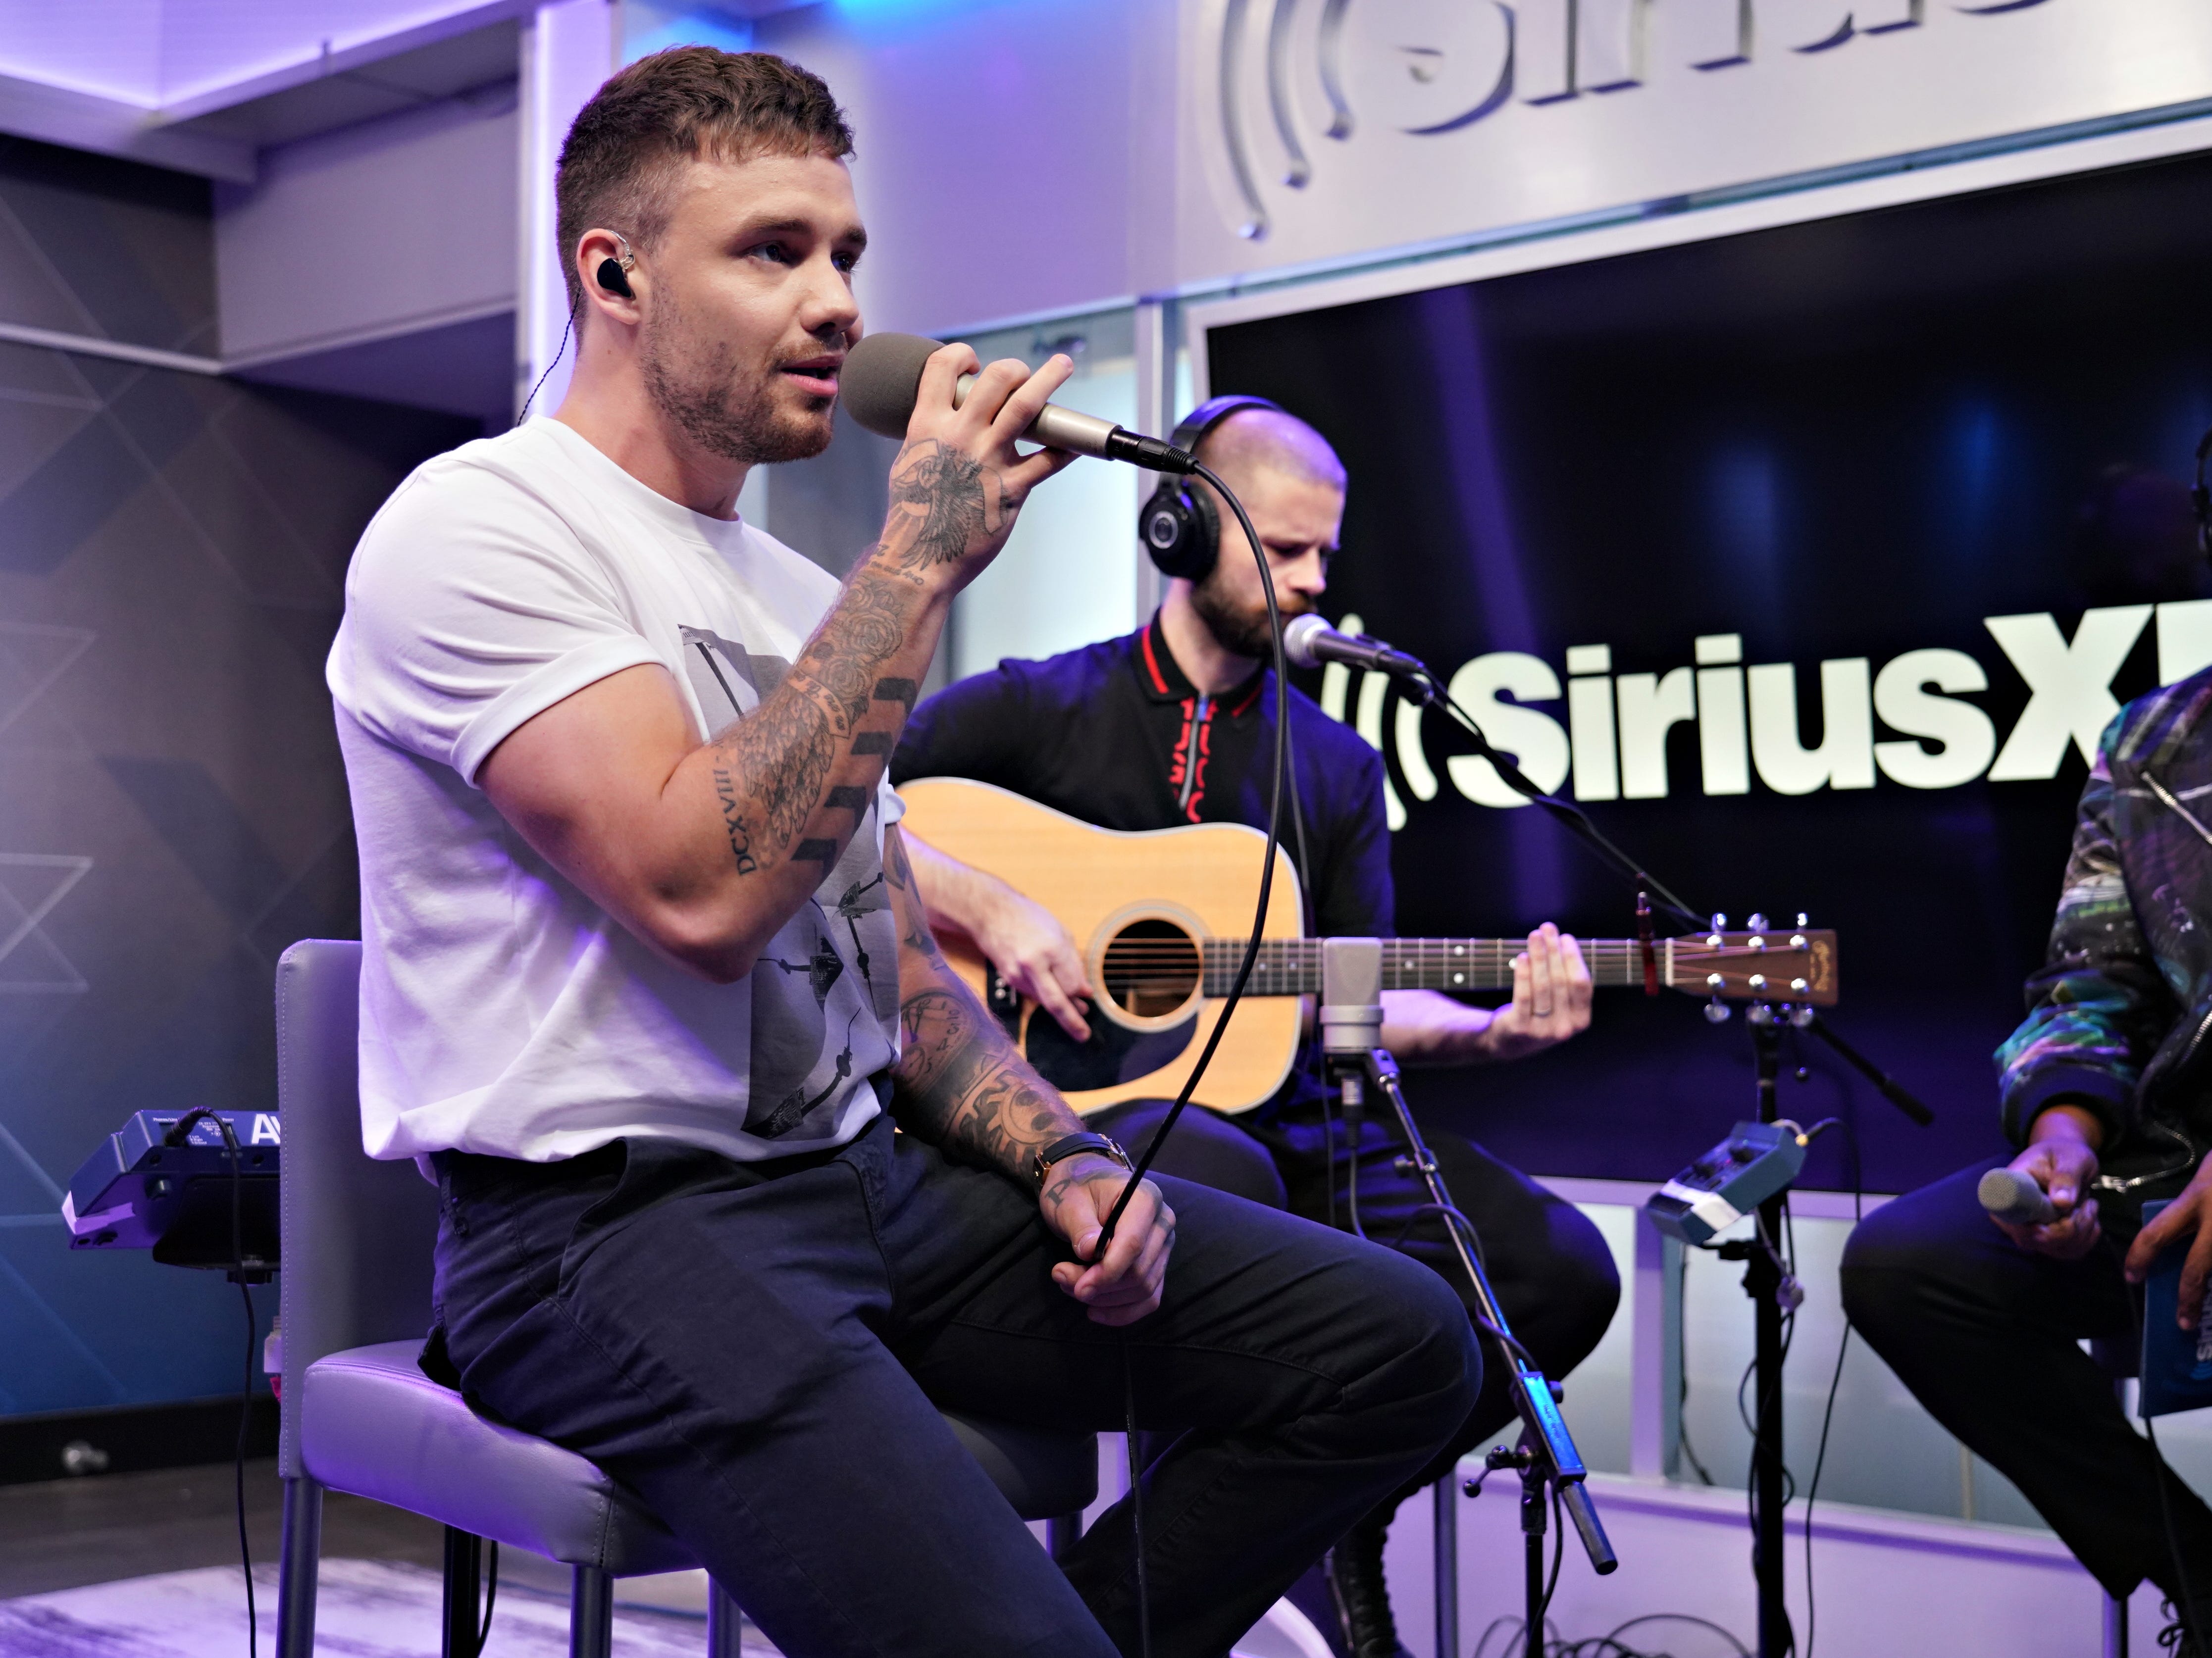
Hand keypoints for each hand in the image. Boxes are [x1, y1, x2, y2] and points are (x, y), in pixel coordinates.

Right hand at [876, 345, 1080, 589]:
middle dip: (1015, 368)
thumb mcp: (911, 461)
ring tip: (1061, 365)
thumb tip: (949, 418)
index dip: (961, 354)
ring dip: (1049, 379)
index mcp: (928, 425)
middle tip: (1023, 374)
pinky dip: (1066, 449)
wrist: (919, 561)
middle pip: (997, 378)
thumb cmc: (913, 517)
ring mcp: (988, 460)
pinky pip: (1049, 460)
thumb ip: (933, 434)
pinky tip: (1074, 444)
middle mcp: (959, 435)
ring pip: (1026, 406)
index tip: (974, 362)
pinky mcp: (1012, 489)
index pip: (943, 367)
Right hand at [975, 887, 1092, 1041]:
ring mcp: (1018, 975)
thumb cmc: (1029, 918)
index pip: (1072, 984)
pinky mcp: (1009, 980)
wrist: (991, 914)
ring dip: (1062, 1009)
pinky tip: (1055, 995)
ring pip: (1044, 1001)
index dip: (1081, 994)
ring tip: (1077, 1013)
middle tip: (1084, 1035)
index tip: (1089, 998)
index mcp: (1051, 949)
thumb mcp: (1060, 932)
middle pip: (1056, 1002)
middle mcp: (1033, 965)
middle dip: (1072, 1022)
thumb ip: (1074, 963)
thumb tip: (1085, 991)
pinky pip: (1033, 994)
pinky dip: (1046, 997)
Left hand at [1043, 1157, 1173, 1326]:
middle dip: (1100, 1286)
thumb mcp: (1068, 1202)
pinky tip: (1096, 1312)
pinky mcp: (1157, 1264)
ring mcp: (1163, 1245)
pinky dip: (1124, 1311)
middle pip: (1139, 1271)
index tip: (1078, 1287)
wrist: (1083, 1182)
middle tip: (1062, 1279)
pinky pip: (1150, 1298)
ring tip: (1070, 1286)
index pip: (1133, 1244)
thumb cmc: (1075, 1188)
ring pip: (1144, 1289)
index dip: (1107, 1272)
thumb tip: (1089, 1253)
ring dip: (1106, 1299)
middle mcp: (1162, 1222)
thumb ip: (1081, 1227)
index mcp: (1144, 1198)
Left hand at [1474, 926, 1590, 1060]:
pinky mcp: (1520, 1028)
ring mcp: (1543, 1030)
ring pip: (1542, 986)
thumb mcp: (1559, 1003)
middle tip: (1547, 928)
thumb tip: (1561, 940)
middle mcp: (1565, 1028)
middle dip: (1554, 951)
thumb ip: (1564, 978)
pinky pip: (1523, 996)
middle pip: (1561, 981)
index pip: (1582, 984)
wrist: (1510, 1042)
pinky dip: (1523, 974)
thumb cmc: (1539, 1013)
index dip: (1574, 958)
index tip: (1566, 937)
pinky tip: (1523, 957)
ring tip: (1534, 936)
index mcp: (1581, 1020)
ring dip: (1539, 956)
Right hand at [1992, 1130, 2102, 1259]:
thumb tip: (2062, 1203)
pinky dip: (2088, 1237)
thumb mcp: (2070, 1157)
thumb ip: (2066, 1176)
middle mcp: (2013, 1215)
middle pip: (2036, 1240)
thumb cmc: (2064, 1153)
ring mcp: (2029, 1231)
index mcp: (2008, 1190)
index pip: (2011, 1220)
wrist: (2067, 1160)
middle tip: (2089, 1203)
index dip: (2038, 1227)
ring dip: (2084, 1231)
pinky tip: (2090, 1217)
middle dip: (2071, 1228)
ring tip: (2090, 1205)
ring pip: (2057, 1249)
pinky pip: (2070, 1251)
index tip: (2066, 1214)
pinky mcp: (2047, 1241)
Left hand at [2127, 1156, 2211, 1325]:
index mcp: (2195, 1200)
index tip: (2132, 1277)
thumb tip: (2176, 1239)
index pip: (2155, 1233)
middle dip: (2187, 1300)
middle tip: (2181, 1323)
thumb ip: (2192, 1209)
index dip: (2139, 1258)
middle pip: (2195, 1269)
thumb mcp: (2205, 1181)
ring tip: (2208, 1314)